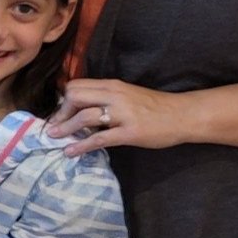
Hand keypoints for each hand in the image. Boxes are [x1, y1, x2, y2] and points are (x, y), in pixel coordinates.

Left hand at [48, 78, 187, 154]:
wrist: (184, 115)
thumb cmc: (155, 106)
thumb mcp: (127, 94)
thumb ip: (106, 98)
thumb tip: (81, 107)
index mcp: (112, 86)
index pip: (77, 86)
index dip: (64, 99)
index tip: (60, 113)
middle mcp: (115, 96)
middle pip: (75, 97)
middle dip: (60, 112)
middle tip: (55, 126)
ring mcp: (123, 114)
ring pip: (84, 117)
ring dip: (65, 128)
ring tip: (54, 138)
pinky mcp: (130, 132)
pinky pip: (99, 138)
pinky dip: (81, 145)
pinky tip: (70, 152)